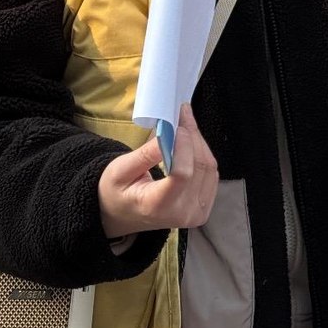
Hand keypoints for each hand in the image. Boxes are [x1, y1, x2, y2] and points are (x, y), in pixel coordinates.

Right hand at [98, 103, 217, 238]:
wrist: (121, 214)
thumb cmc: (116, 191)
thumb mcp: (120, 171)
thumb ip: (145, 154)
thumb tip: (169, 133)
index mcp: (157, 206)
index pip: (182, 174)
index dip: (184, 145)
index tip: (177, 125)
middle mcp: (182, 214)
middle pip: (199, 168)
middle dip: (192, 136)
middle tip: (183, 113)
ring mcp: (196, 214)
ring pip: (209, 168)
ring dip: (199, 142)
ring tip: (185, 123)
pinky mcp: (203, 209)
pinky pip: (211, 175)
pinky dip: (202, 154)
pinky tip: (190, 141)